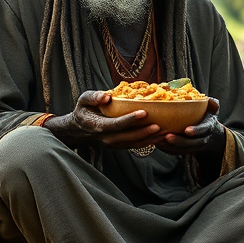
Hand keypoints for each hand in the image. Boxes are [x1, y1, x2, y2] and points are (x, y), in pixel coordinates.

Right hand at [44, 90, 170, 149]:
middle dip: (144, 132)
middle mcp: (106, 138)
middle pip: (128, 137)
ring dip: (150, 139)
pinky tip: (160, 137)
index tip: (144, 112)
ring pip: (133, 143)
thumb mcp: (83, 100)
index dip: (130, 119)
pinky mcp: (118, 146)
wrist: (78, 130)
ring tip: (165, 132)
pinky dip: (147, 142)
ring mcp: (112, 144)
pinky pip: (134, 145)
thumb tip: (106, 96)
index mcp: (97, 126)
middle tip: (161, 126)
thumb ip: (93, 97)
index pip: (115, 124)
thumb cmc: (83, 111)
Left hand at [154, 97, 225, 156]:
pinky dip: (166, 149)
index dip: (196, 130)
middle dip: (179, 141)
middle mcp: (202, 139)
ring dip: (170, 147)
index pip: (203, 130)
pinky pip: (176, 152)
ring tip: (158, 140)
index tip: (187, 130)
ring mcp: (194, 147)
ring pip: (182, 150)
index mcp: (208, 127)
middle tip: (167, 136)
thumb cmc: (207, 117)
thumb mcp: (212, 110)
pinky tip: (157, 143)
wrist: (212, 135)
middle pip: (191, 143)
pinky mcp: (186, 151)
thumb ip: (211, 103)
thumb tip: (207, 97)